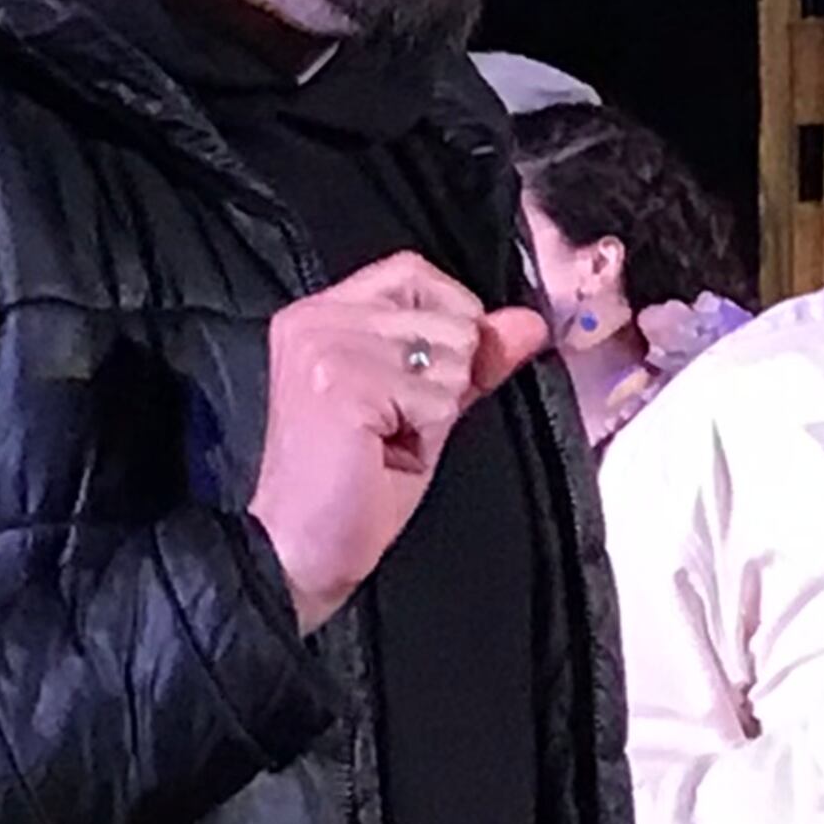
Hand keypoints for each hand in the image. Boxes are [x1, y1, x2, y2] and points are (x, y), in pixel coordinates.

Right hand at [246, 253, 549, 631]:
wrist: (295, 551)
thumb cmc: (349, 491)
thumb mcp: (421, 412)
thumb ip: (470, 360)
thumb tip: (528, 323)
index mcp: (325, 313)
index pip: (415, 272)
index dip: (451, 317)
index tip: (436, 375)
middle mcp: (319, 316)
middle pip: (447, 313)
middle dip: (447, 379)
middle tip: (396, 425)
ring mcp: (327, 342)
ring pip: (451, 352)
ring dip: (436, 409)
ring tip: (386, 439)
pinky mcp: (340, 378)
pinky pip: (437, 394)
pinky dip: (427, 432)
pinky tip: (381, 452)